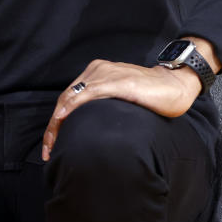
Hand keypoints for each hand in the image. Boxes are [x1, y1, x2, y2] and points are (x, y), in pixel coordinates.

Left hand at [41, 60, 202, 161]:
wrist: (174, 85)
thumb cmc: (150, 94)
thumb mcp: (119, 99)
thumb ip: (103, 106)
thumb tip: (89, 129)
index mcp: (96, 73)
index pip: (68, 99)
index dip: (56, 122)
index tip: (51, 145)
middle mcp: (97, 70)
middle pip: (65, 99)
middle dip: (53, 127)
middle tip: (47, 150)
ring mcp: (106, 74)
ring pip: (71, 97)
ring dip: (57, 122)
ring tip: (52, 144)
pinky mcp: (117, 82)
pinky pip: (88, 93)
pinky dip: (72, 107)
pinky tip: (63, 119)